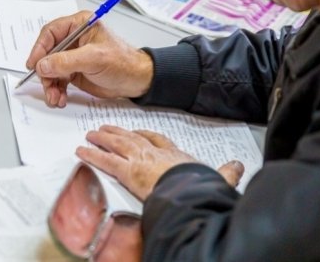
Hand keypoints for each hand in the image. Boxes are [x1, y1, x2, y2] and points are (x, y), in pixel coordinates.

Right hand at [25, 11, 153, 107]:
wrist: (136, 81)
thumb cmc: (123, 62)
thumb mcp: (94, 59)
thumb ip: (66, 61)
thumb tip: (43, 65)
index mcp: (80, 25)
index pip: (51, 32)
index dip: (40, 48)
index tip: (34, 64)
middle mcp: (74, 39)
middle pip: (47, 53)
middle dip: (45, 72)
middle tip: (47, 85)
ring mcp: (73, 56)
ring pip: (50, 70)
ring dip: (50, 85)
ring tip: (55, 98)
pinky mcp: (74, 71)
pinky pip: (57, 80)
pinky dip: (56, 91)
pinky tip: (60, 98)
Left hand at [76, 126, 244, 199]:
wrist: (192, 191)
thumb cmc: (200, 186)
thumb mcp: (218, 177)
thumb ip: (226, 171)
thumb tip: (238, 167)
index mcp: (174, 154)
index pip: (158, 139)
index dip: (146, 135)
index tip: (140, 132)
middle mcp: (154, 152)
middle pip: (133, 138)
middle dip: (119, 132)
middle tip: (107, 128)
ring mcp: (139, 159)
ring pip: (117, 144)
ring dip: (102, 138)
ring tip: (91, 134)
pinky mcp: (127, 171)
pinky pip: (105, 161)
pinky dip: (92, 155)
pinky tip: (82, 151)